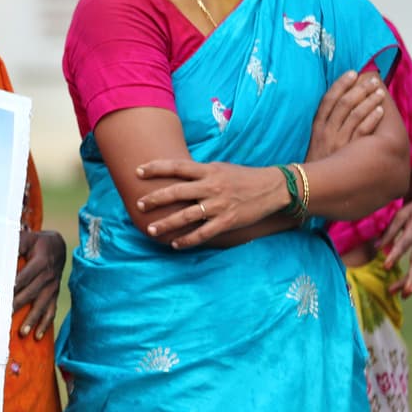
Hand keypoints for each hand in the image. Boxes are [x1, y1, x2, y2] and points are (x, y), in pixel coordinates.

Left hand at [14, 229, 64, 337]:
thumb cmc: (37, 243)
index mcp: (41, 261)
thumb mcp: (27, 238)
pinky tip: (37, 336)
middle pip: (32, 293)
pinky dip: (44, 325)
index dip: (16, 284)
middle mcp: (48, 276)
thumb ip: (14, 243)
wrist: (59, 246)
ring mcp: (52, 287)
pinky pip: (51, 311)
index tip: (6, 294)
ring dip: (32, 320)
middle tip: (5, 316)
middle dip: (19, 305)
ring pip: (42, 306)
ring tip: (22, 333)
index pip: (26, 275)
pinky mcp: (54, 295)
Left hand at [134, 160, 285, 248]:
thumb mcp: (220, 168)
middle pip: (177, 191)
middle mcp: (211, 186)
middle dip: (155, 199)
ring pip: (186, 215)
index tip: (138, 171)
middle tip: (138, 205)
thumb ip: (199, 173)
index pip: (177, 166)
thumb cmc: (243, 177)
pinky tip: (175, 244)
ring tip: (151, 229)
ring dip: (167, 224)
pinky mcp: (228, 221)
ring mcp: (219, 204)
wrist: (274, 188)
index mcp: (208, 170)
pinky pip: (203, 233)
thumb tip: (176, 175)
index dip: (156, 168)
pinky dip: (188, 240)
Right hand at [306, 70, 386, 161]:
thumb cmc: (318, 167)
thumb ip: (327, 128)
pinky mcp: (348, 153)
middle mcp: (326, 132)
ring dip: (368, 100)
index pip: (328, 100)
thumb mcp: (317, 144)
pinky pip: (362, 132)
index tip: (353, 73)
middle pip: (343, 103)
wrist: (311, 190)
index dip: (341, 84)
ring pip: (354, 114)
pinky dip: (371, 118)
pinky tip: (380, 111)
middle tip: (373, 80)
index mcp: (317, 128)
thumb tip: (343, 110)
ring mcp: (337, 142)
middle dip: (359, 89)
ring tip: (380, 92)